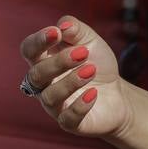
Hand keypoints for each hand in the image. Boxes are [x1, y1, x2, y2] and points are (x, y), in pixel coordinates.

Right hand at [19, 15, 132, 141]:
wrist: (118, 94)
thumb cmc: (97, 63)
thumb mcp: (90, 40)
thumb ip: (75, 29)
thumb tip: (63, 25)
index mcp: (43, 59)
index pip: (29, 50)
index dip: (38, 41)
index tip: (56, 32)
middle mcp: (43, 83)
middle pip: (36, 74)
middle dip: (58, 62)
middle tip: (83, 52)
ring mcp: (54, 105)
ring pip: (50, 96)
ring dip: (70, 82)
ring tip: (91, 70)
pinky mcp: (69, 122)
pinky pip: (66, 118)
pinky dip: (79, 106)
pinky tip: (93, 94)